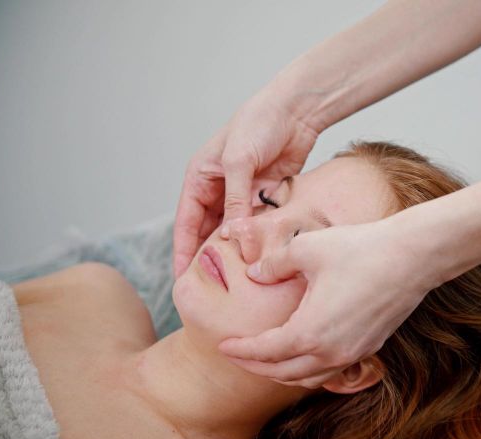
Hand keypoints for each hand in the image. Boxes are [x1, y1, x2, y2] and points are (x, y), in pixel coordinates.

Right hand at [173, 95, 318, 277]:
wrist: (297, 110)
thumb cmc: (259, 124)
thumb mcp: (239, 161)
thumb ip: (235, 199)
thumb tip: (232, 237)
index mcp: (201, 177)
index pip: (187, 221)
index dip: (184, 250)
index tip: (182, 279)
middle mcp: (220, 188)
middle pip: (210, 230)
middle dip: (211, 256)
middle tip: (212, 286)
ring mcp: (245, 194)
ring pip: (236, 230)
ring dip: (238, 249)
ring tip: (239, 278)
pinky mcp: (268, 196)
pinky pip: (260, 224)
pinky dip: (260, 239)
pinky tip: (263, 258)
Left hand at [218, 219, 434, 387]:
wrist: (412, 256)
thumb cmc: (360, 249)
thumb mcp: (306, 248)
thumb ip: (274, 264)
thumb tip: (255, 274)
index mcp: (310, 332)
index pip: (265, 351)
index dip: (241, 350)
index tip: (223, 345)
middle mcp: (331, 352)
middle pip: (283, 373)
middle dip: (256, 366)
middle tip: (237, 355)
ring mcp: (353, 353)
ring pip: (308, 378)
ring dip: (283, 372)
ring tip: (266, 359)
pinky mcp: (369, 348)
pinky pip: (330, 370)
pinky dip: (309, 368)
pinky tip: (304, 353)